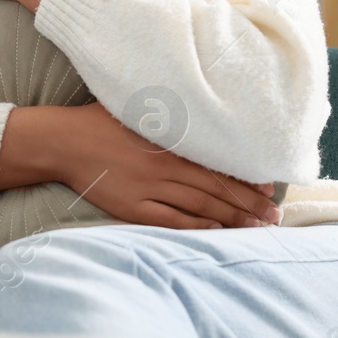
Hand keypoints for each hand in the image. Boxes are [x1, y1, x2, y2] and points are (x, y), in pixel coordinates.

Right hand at [54, 101, 282, 230]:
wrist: (62, 141)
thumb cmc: (100, 120)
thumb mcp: (137, 107)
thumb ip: (170, 113)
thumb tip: (201, 109)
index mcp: (168, 143)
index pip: (216, 163)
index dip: (244, 178)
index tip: (268, 187)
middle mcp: (163, 167)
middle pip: (215, 189)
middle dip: (248, 204)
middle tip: (274, 215)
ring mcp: (147, 189)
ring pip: (199, 207)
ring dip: (230, 218)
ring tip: (255, 227)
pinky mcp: (131, 207)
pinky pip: (170, 220)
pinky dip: (195, 225)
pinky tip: (216, 230)